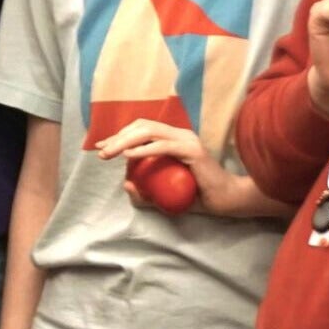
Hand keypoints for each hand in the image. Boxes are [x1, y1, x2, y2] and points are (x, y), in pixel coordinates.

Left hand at [92, 120, 261, 217]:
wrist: (226, 201)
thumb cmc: (198, 197)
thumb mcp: (165, 196)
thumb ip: (146, 193)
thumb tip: (126, 184)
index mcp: (174, 138)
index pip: (142, 129)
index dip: (120, 135)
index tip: (102, 146)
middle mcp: (180, 134)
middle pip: (142, 126)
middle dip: (117, 136)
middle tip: (101, 151)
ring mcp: (186, 140)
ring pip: (149, 132)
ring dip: (124, 141)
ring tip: (109, 153)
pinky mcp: (192, 150)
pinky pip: (163, 146)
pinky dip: (143, 149)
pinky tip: (129, 156)